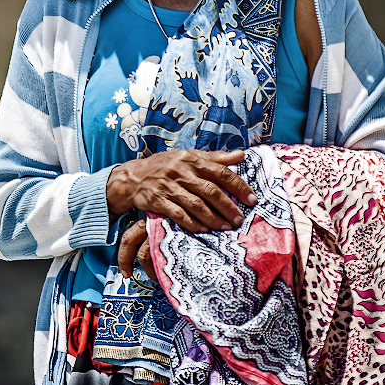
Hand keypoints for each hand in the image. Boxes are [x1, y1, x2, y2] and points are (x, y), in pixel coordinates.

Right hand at [108, 149, 255, 279]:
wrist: (134, 177)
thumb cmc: (167, 166)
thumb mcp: (189, 157)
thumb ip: (215, 158)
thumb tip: (241, 154)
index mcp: (191, 159)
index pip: (220, 171)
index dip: (238, 185)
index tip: (251, 199)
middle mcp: (180, 171)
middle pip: (209, 190)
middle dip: (227, 206)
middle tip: (239, 219)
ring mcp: (168, 187)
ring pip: (195, 204)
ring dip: (212, 218)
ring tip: (225, 228)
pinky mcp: (157, 201)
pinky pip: (177, 214)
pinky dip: (192, 223)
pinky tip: (203, 230)